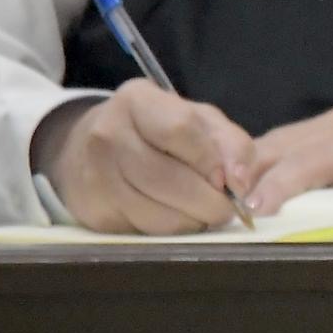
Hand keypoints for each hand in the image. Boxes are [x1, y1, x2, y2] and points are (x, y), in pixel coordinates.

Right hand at [36, 79, 256, 233]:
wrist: (94, 149)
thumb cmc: (161, 132)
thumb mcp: (202, 122)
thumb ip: (231, 145)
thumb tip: (240, 184)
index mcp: (137, 101)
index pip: (180, 130)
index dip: (213, 161)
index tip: (232, 181)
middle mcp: (107, 134)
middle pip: (168, 178)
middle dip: (209, 202)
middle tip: (226, 209)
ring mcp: (94, 174)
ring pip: (156, 213)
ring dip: (192, 221)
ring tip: (203, 213)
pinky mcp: (93, 211)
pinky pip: (142, 232)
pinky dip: (169, 231)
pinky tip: (176, 217)